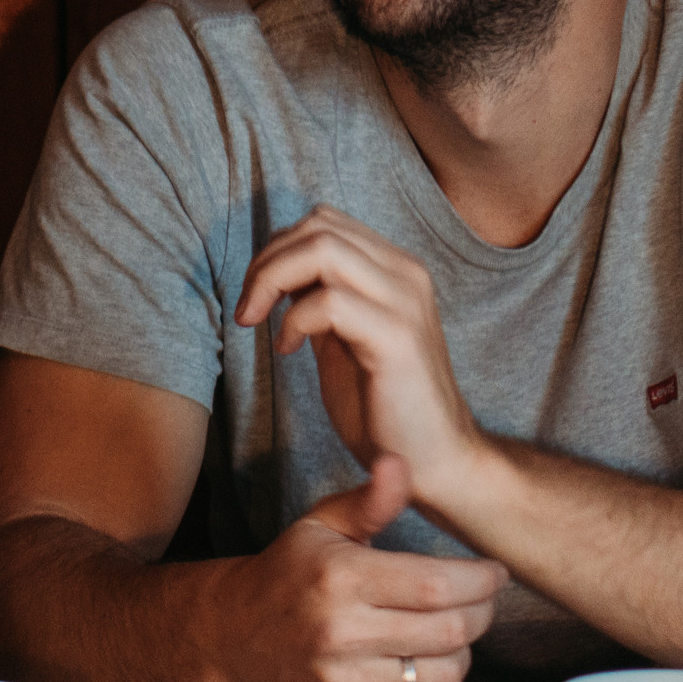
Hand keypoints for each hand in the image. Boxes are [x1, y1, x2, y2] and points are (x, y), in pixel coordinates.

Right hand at [214, 455, 506, 681]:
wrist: (230, 636)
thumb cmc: (287, 575)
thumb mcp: (320, 527)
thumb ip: (369, 501)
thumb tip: (401, 462)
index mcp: (338, 577)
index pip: (438, 584)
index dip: (481, 581)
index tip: (492, 573)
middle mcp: (339, 633)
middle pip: (451, 632)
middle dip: (480, 614)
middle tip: (478, 601)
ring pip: (444, 676)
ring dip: (458, 653)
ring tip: (444, 634)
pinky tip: (407, 663)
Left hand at [235, 206, 489, 503]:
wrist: (434, 460)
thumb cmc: (383, 402)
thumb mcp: (341, 337)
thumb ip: (318, 299)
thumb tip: (277, 273)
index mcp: (394, 269)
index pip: (323, 221)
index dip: (276, 248)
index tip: (256, 294)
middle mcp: (406, 274)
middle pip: (317, 225)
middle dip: (266, 261)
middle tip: (248, 309)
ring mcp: (405, 302)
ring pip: (322, 249)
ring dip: (272, 281)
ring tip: (258, 322)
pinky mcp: (397, 337)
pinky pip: (329, 302)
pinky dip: (294, 320)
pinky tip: (288, 350)